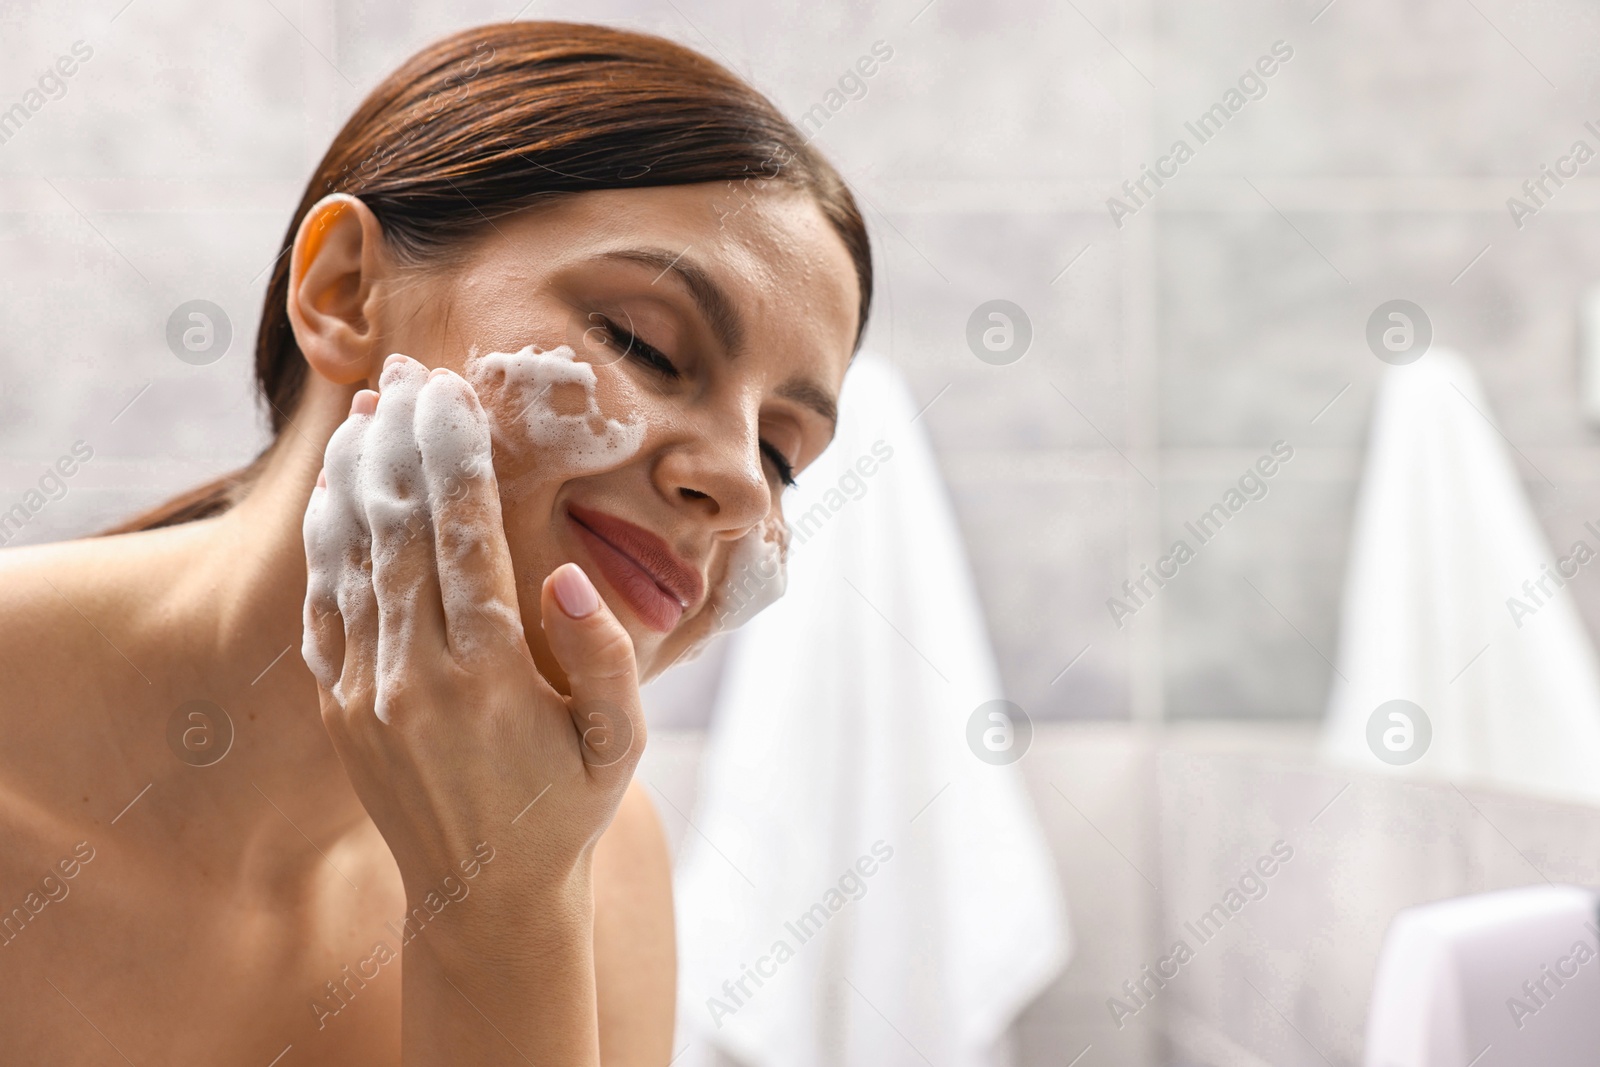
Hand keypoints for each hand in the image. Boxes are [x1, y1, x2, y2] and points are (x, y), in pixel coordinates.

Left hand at [300, 353, 645, 907]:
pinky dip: (326, 540)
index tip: (452, 391)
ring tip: (363, 409)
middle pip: (399, 530)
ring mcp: (365, 693)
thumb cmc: (567, 809)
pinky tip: (336, 493)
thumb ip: (602, 660)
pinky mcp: (338, 708)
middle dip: (401, 441)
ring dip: (356, 476)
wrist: (483, 897)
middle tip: (406, 373)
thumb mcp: (618, 744)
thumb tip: (568, 580)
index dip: (455, 455)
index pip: (464, 535)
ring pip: (351, 558)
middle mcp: (415, 676)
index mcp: (489, 675)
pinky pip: (323, 607)